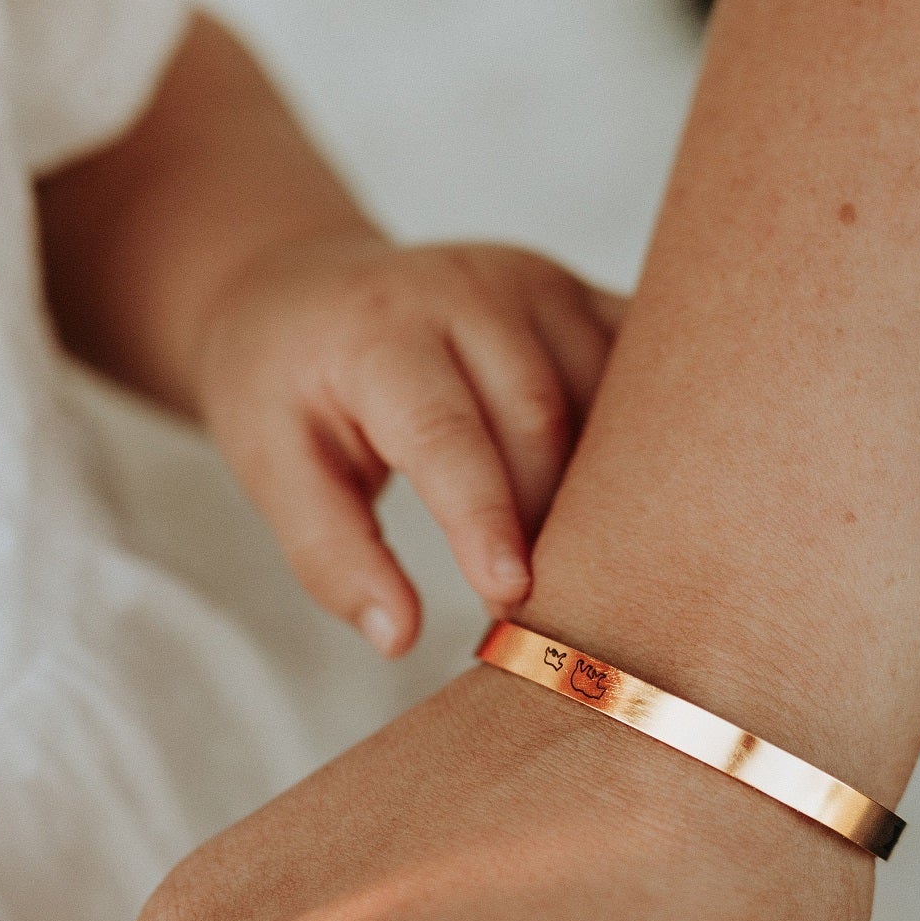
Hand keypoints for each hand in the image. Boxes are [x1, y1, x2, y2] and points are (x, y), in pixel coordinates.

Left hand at [193, 233, 623, 656]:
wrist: (302, 289)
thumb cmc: (286, 389)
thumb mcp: (270, 468)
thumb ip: (330, 555)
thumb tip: (399, 636)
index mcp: (381, 331)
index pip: (445, 433)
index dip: (483, 518)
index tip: (512, 595)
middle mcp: (468, 289)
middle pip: (539, 418)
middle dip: (550, 518)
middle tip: (549, 606)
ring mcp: (535, 283)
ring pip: (605, 393)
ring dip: (608, 485)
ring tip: (595, 563)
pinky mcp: (577, 293)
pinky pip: (636, 362)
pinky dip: (648, 430)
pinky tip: (646, 493)